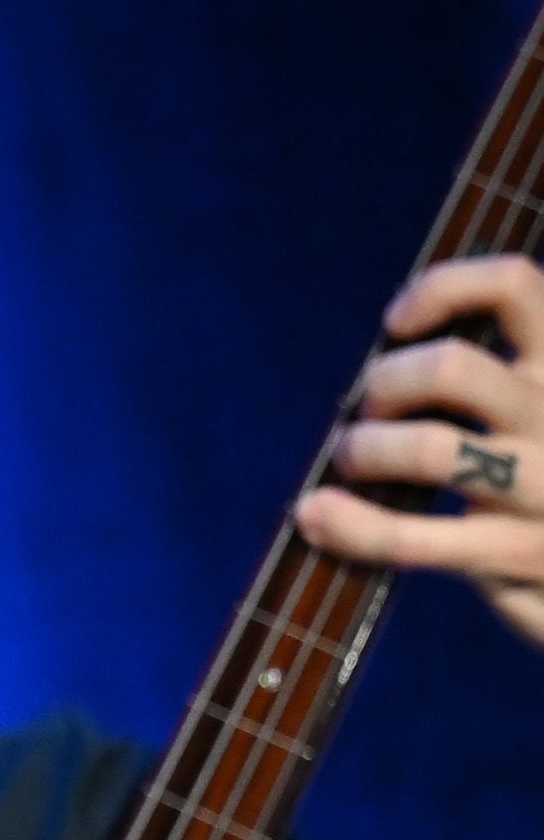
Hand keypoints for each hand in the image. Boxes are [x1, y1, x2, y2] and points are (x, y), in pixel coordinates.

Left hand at [294, 253, 543, 648]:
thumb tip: (382, 373)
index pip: (516, 285)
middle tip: (371, 415)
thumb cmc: (542, 485)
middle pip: (453, 366)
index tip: (395, 322)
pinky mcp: (518, 554)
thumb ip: (489, 384)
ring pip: (432, 447)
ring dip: (366, 449)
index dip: (441, 288)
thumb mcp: (531, 415)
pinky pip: (411, 535)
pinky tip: (318, 516)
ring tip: (354, 461)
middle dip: (385, 384)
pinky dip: (349, 524)